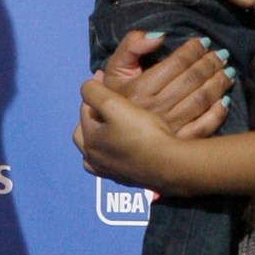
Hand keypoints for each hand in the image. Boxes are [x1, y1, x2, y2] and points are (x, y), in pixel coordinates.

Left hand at [74, 71, 207, 194]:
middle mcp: (95, 160)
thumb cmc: (142, 133)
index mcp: (90, 141)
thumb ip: (94, 92)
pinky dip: (114, 150)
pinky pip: (114, 162)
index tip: (102, 76)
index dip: (93, 90)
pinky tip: (125, 145)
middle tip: (102, 104)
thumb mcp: (114, 105)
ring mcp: (111, 173)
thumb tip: (86, 87)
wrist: (169, 164)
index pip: (84, 110)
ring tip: (110, 126)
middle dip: (91, 116)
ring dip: (100, 137)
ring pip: (97, 152)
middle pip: (85, 134)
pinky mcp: (127, 179)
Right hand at [100, 28, 230, 138]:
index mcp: (140, 89)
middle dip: (210, 64)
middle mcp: (155, 109)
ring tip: (228, 72)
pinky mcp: (177, 144)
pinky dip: (217, 113)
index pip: (176, 63)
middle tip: (222, 55)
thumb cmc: (115, 98)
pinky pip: (203, 128)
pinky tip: (225, 100)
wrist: (112, 136)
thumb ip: (131, 46)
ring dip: (218, 84)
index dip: (193, 50)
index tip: (204, 42)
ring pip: (201, 101)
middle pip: (192, 80)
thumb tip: (159, 35)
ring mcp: (168, 129)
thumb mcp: (115, 69)